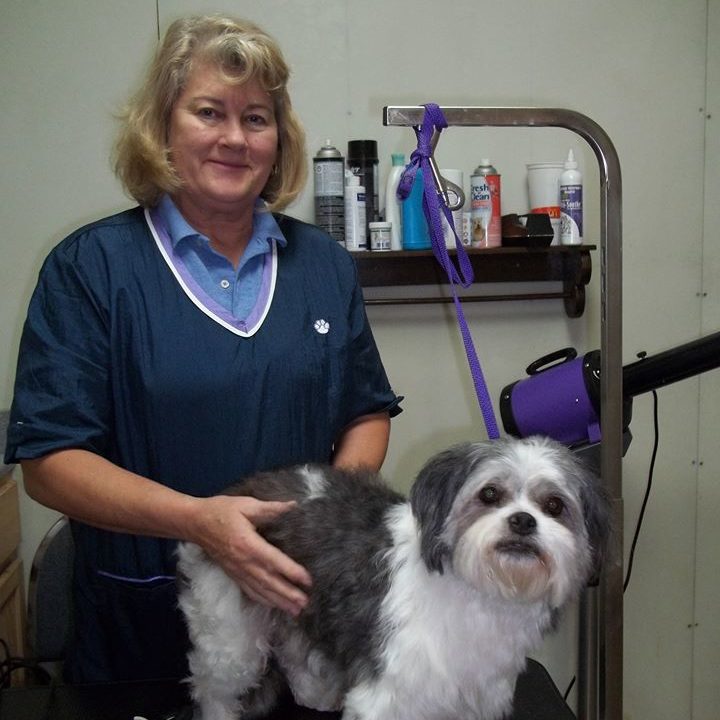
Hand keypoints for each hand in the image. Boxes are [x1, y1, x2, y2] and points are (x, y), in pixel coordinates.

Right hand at [190, 495, 311, 615]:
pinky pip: (249, 590)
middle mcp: (243, 562)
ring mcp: (237, 571)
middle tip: (305, 604)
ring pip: (260, 590)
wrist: (194, 523)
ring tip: (295, 610)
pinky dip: (263, 599)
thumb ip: (270, 508)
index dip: (291, 571)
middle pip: (268, 581)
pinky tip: (274, 605)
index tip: (307, 580)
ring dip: (278, 601)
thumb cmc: (221, 511)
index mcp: (247, 543)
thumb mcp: (246, 504)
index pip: (273, 560)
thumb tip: (293, 506)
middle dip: (287, 594)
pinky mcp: (232, 574)